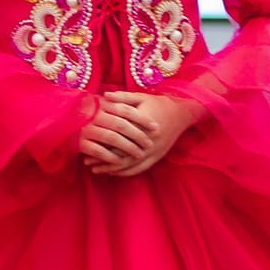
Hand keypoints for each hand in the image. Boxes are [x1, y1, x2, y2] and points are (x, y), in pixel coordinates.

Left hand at [79, 91, 204, 177]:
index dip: (101, 143)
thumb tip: (104, 96)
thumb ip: (123, 97)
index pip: (117, 137)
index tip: (87, 145)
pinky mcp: (158, 157)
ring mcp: (153, 151)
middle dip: (102, 159)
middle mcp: (147, 141)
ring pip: (129, 165)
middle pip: (121, 154)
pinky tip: (114, 173)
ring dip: (112, 169)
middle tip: (86, 161)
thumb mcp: (141, 97)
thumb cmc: (159, 103)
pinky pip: (140, 169)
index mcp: (141, 125)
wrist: (182, 113)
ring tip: (96, 170)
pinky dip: (126, 172)